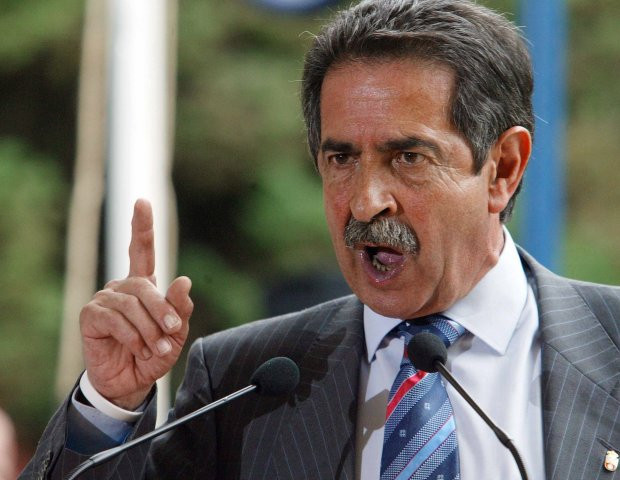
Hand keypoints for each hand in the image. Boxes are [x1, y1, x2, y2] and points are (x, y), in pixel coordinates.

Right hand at [80, 199, 192, 409]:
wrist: (131, 382)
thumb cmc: (154, 353)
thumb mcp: (176, 333)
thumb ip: (180, 308)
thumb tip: (184, 280)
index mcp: (143, 284)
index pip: (141, 249)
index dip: (142, 226)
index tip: (142, 201)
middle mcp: (122, 287)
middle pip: (145, 286)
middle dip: (163, 310)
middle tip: (174, 331)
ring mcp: (104, 299)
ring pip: (131, 305)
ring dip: (150, 329)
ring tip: (157, 348)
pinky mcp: (90, 316)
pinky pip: (115, 319)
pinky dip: (133, 337)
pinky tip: (138, 350)